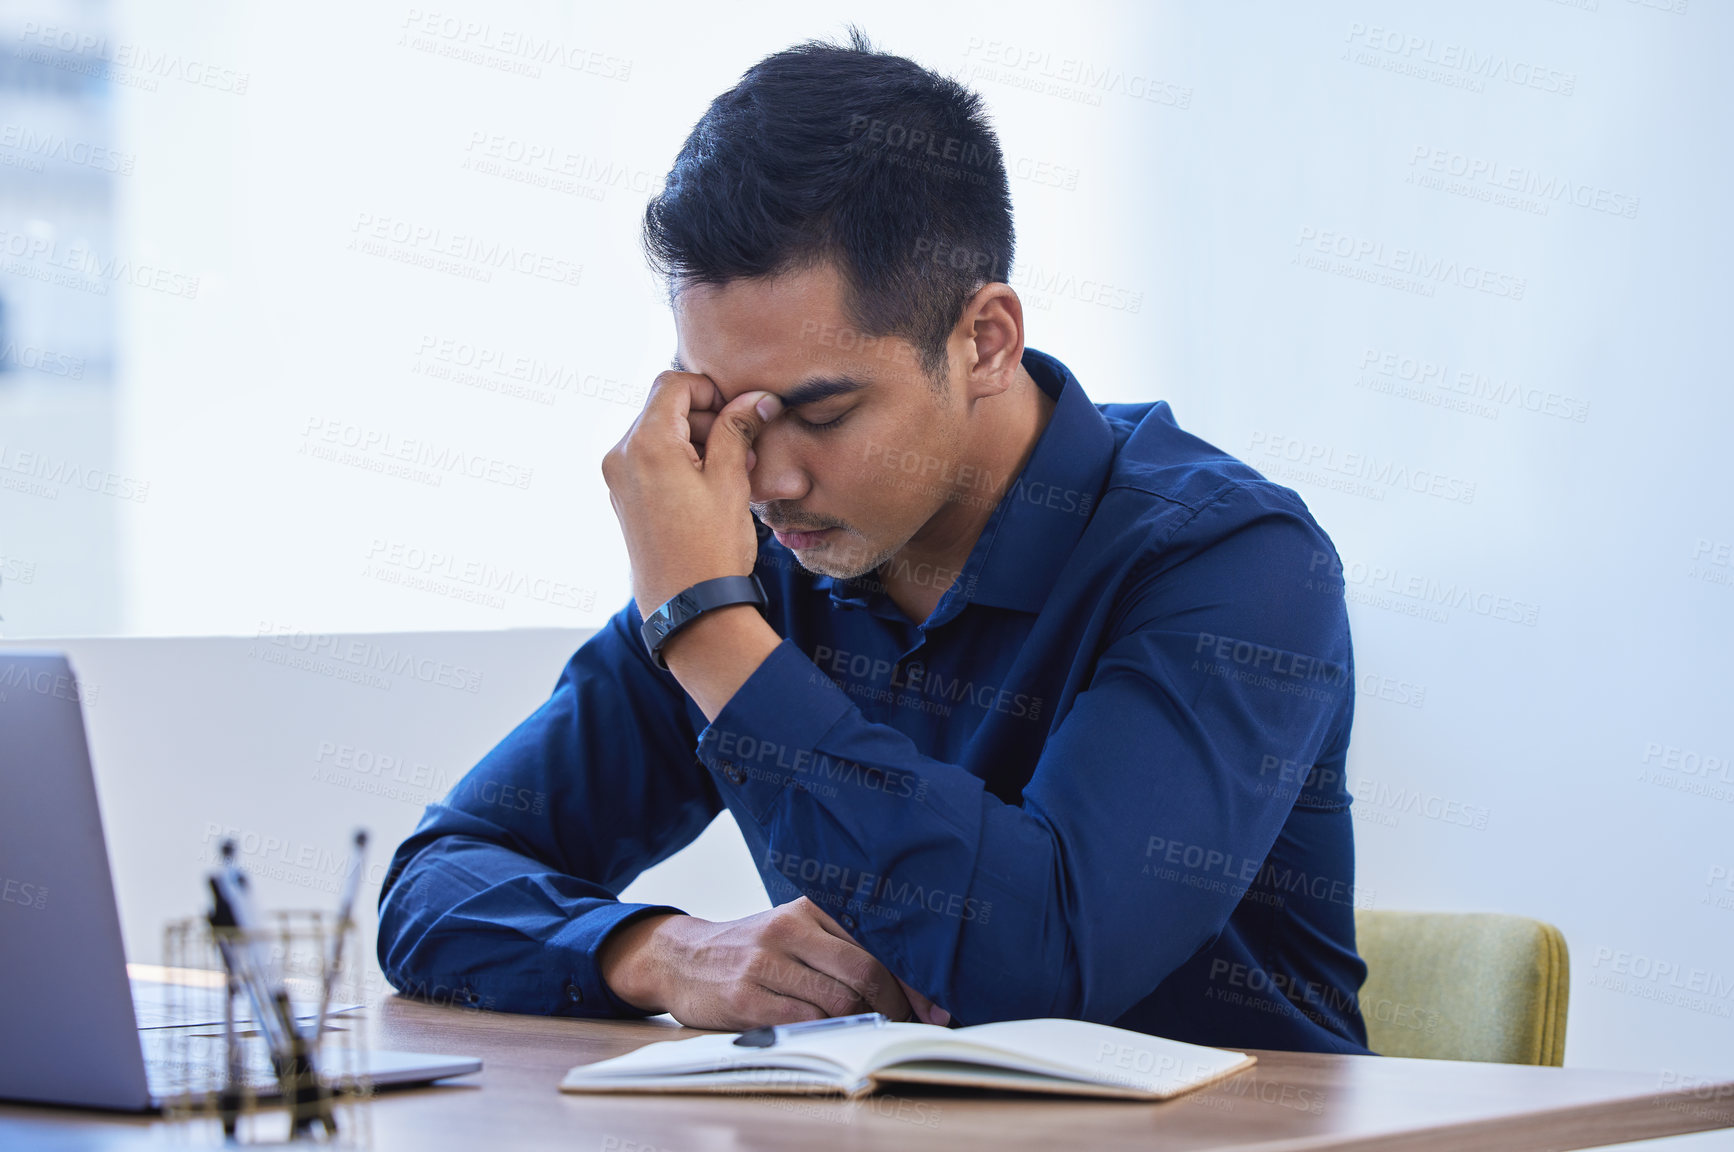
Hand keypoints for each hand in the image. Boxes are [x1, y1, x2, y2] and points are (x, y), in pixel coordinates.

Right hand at [598, 897, 950, 1030]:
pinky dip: (827, 1036)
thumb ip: (836, 951)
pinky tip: (834, 1040)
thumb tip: (904, 990)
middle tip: (906, 1029)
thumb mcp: (790, 932)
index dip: (909, 985)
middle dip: (894, 1008)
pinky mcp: (747, 998)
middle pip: (862, 974)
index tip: (934, 1011)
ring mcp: (765, 964)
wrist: (679, 957)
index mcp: (806, 910)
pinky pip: (803, 1023)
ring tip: (871, 1036)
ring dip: (861, 1025)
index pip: (872, 949)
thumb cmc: (748, 950)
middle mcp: (787, 930)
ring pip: (837, 1002)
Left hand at [600, 371, 782, 620]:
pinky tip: (711, 487)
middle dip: (707, 420)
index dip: (710, 390)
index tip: (739, 412)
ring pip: (660, 434)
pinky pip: (651, 461)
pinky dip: (680, 461)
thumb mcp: (730, 480)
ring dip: (697, 442)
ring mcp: (618, 479)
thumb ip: (738, 430)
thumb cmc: (711, 547)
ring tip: (734, 471)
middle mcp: (622, 455)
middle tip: (744, 447)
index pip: (673, 384)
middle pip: (665, 408)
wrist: (688, 606)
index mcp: (646, 444)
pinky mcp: (623, 498)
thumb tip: (757, 398)